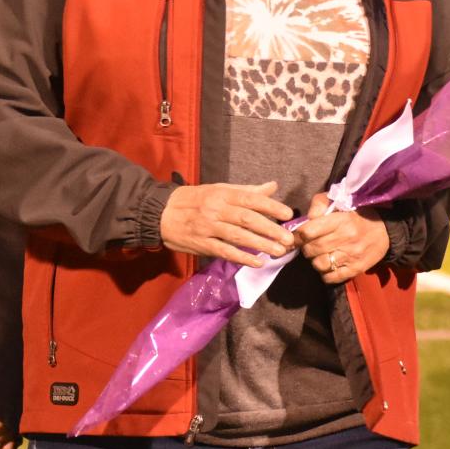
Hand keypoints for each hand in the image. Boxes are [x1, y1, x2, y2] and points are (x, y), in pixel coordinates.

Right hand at [158, 181, 295, 263]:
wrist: (160, 213)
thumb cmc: (193, 200)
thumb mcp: (218, 189)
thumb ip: (246, 191)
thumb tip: (272, 186)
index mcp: (222, 194)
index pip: (250, 199)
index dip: (270, 206)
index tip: (288, 214)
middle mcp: (216, 209)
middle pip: (247, 219)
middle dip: (270, 229)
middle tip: (288, 239)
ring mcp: (208, 227)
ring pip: (238, 236)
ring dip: (260, 244)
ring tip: (279, 251)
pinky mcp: (202, 244)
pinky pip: (225, 251)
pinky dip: (242, 258)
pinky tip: (257, 262)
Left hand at [294, 194, 389, 284]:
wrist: (385, 229)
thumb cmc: (356, 214)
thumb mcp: (338, 201)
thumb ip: (319, 205)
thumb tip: (306, 218)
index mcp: (339, 221)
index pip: (308, 231)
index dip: (298, 235)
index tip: (297, 236)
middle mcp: (345, 238)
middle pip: (311, 249)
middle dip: (306, 248)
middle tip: (309, 245)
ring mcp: (351, 255)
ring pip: (319, 264)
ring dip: (315, 261)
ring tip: (320, 255)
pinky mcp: (356, 269)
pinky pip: (331, 278)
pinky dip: (325, 274)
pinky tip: (329, 266)